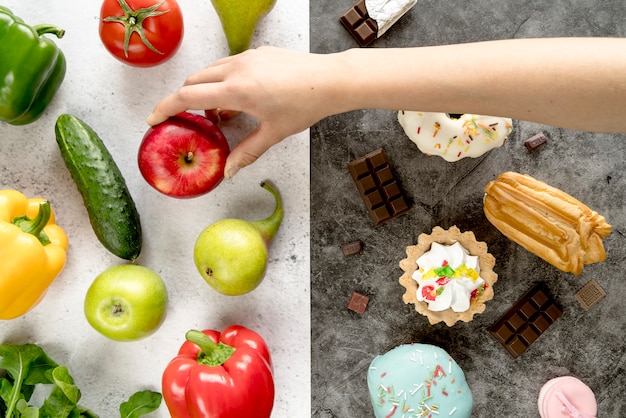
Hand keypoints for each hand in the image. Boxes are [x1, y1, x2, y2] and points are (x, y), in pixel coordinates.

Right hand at [147, 46, 340, 177]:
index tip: (153, 119)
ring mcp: (246, 57)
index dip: (165, 107)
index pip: (187, 96)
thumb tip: (228, 172)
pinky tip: (240, 99)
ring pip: (210, 71)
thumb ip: (246, 152)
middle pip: (193, 81)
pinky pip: (229, 65)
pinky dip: (223, 80)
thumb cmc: (304, 105)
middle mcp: (236, 68)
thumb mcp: (273, 133)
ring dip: (206, 89)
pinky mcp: (257, 52)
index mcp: (236, 90)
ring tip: (222, 114)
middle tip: (192, 121)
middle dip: (186, 100)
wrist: (330, 79)